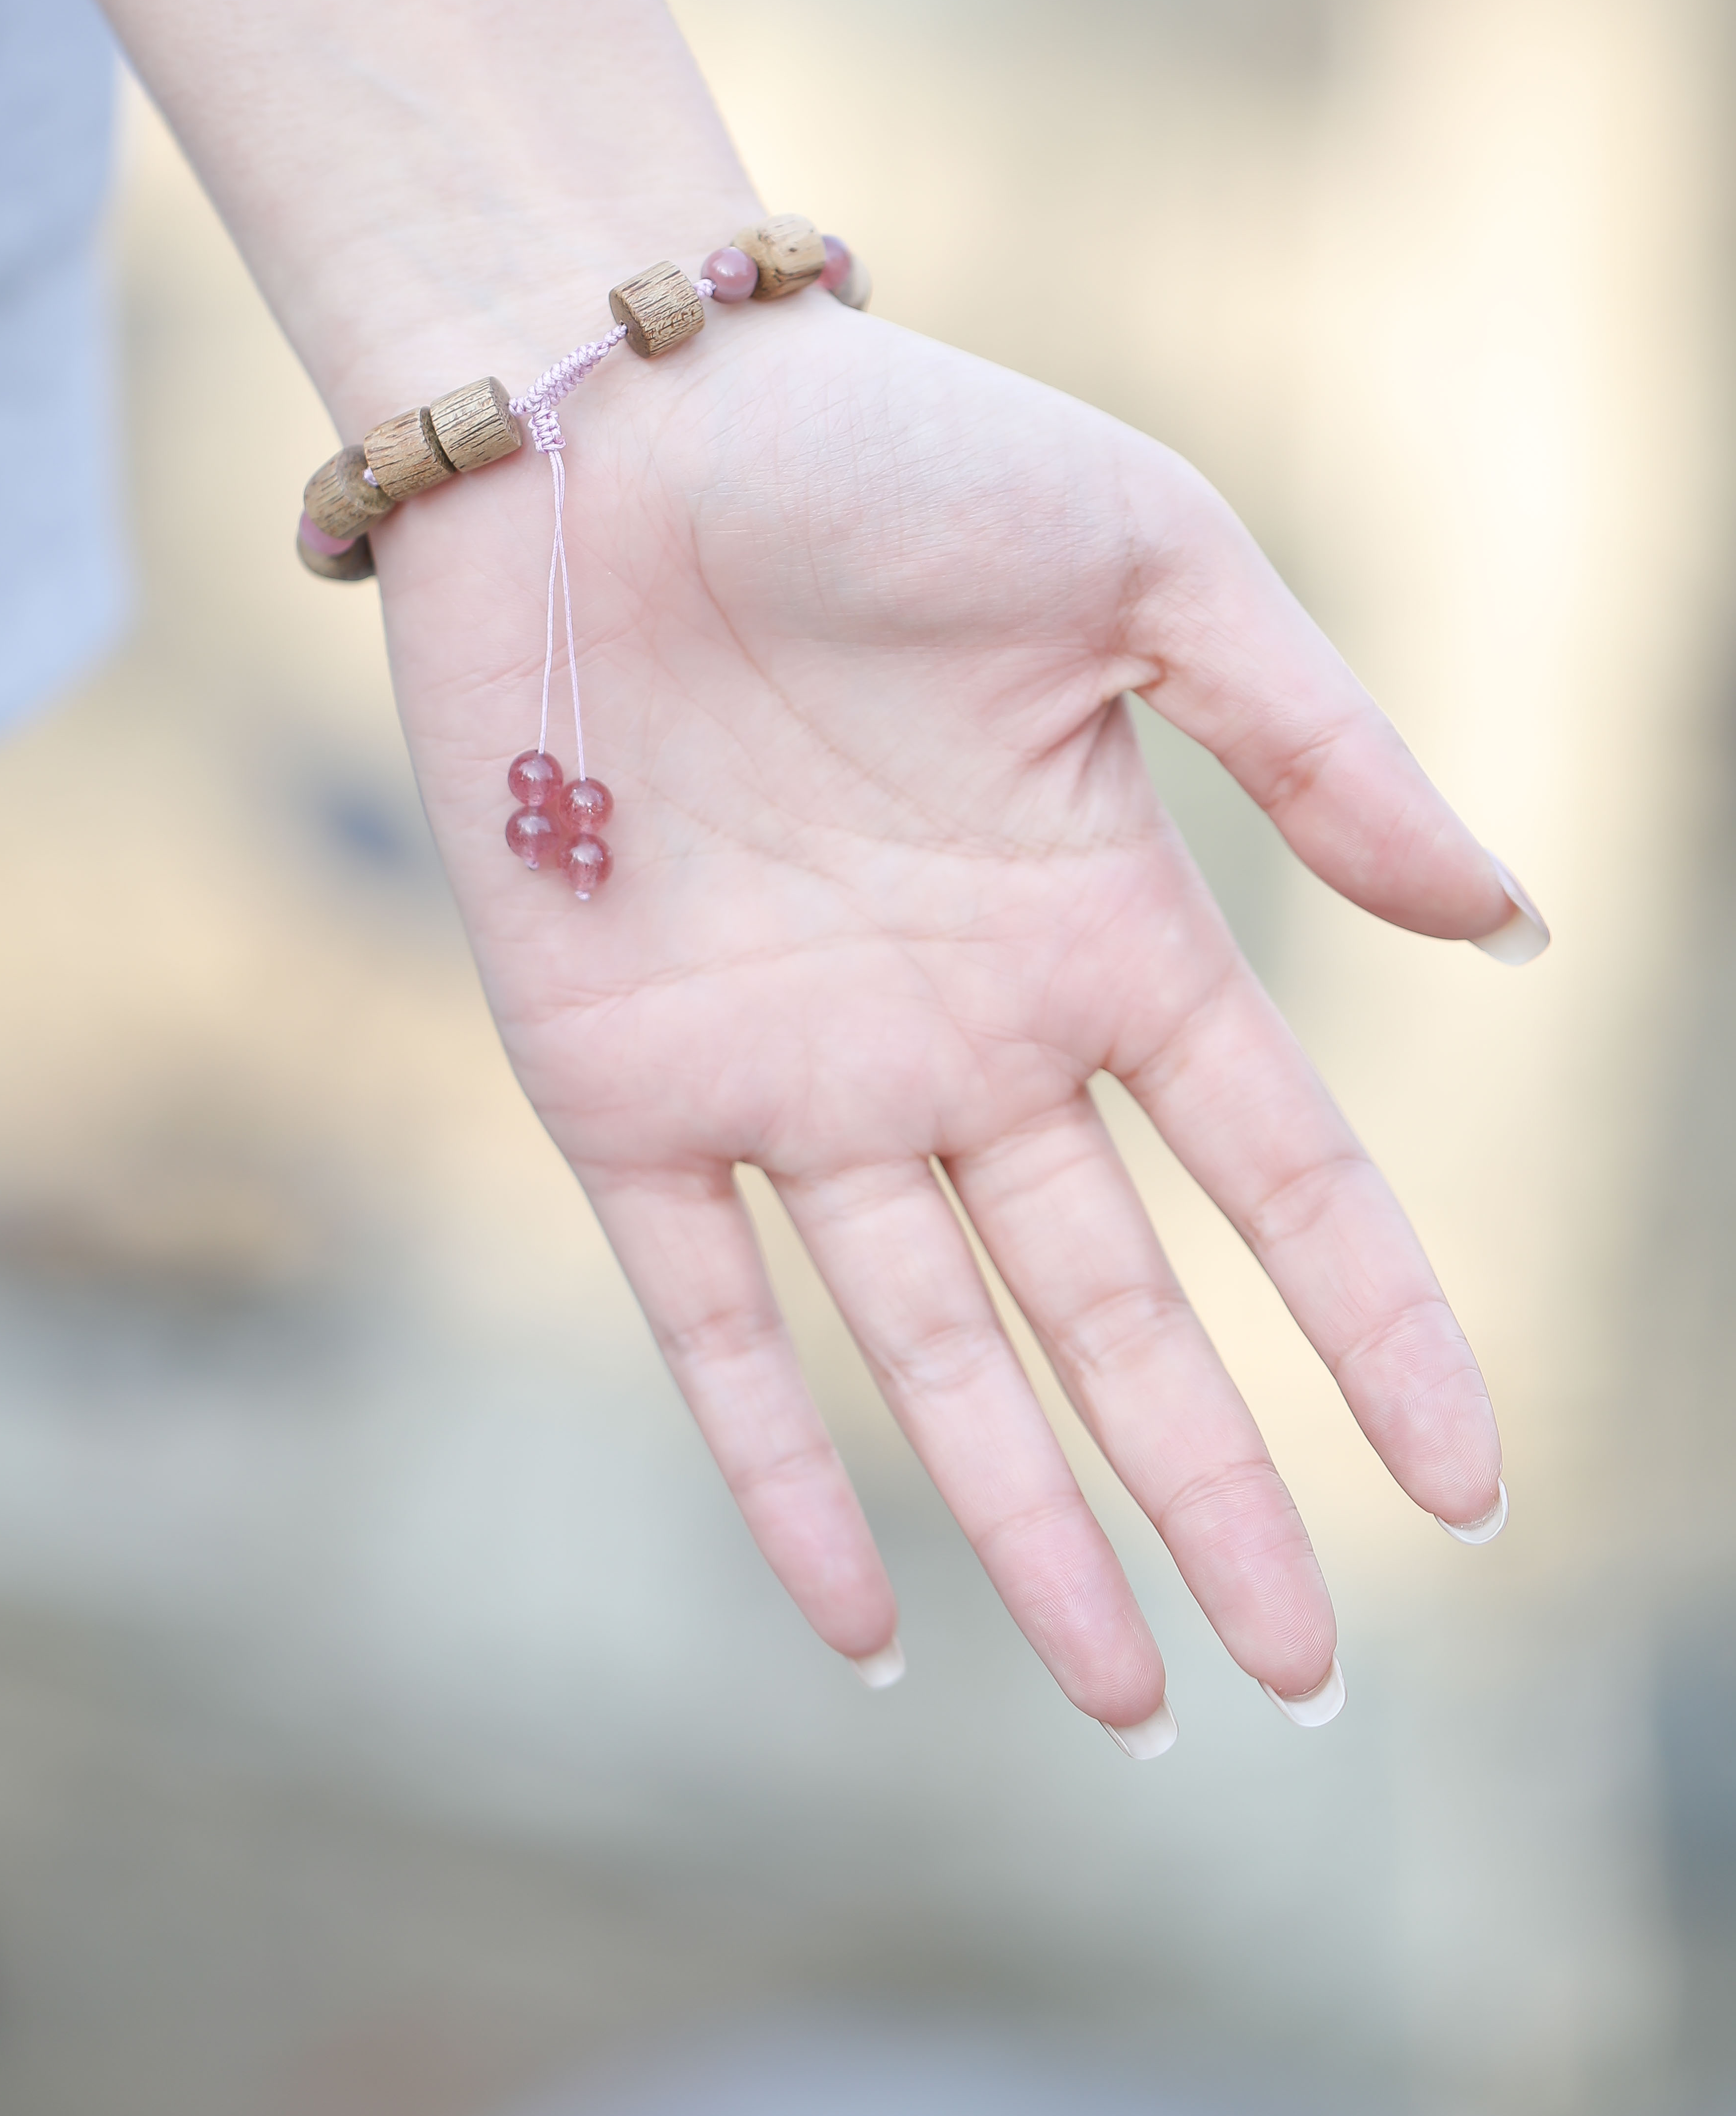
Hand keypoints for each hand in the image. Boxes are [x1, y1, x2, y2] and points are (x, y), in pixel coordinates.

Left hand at [374, 290, 1539, 1747]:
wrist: (602, 416)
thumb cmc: (886, 451)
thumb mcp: (1154, 568)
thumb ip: (1324, 751)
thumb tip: (1514, 925)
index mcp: (1097, 925)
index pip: (1277, 1176)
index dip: (1374, 1329)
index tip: (1466, 1482)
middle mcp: (958, 1038)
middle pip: (1116, 1313)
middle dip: (1212, 1493)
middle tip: (1303, 1674)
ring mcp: (794, 1079)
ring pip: (935, 1355)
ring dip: (1030, 1526)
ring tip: (1125, 1699)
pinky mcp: (621, 1089)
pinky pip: (706, 1322)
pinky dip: (775, 1472)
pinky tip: (861, 1624)